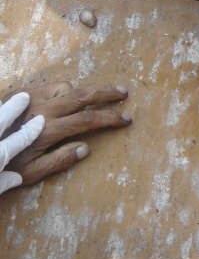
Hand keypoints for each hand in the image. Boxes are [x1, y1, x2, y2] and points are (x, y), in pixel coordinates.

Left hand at [3, 82, 130, 186]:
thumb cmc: (1, 163)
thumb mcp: (28, 173)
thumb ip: (59, 161)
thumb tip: (86, 149)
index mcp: (49, 130)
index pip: (89, 120)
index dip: (111, 119)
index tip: (126, 120)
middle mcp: (43, 109)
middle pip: (84, 95)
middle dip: (107, 93)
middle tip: (124, 93)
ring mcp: (32, 98)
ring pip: (67, 87)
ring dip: (83, 91)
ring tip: (93, 98)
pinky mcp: (21, 92)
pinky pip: (50, 85)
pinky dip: (64, 89)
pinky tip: (65, 96)